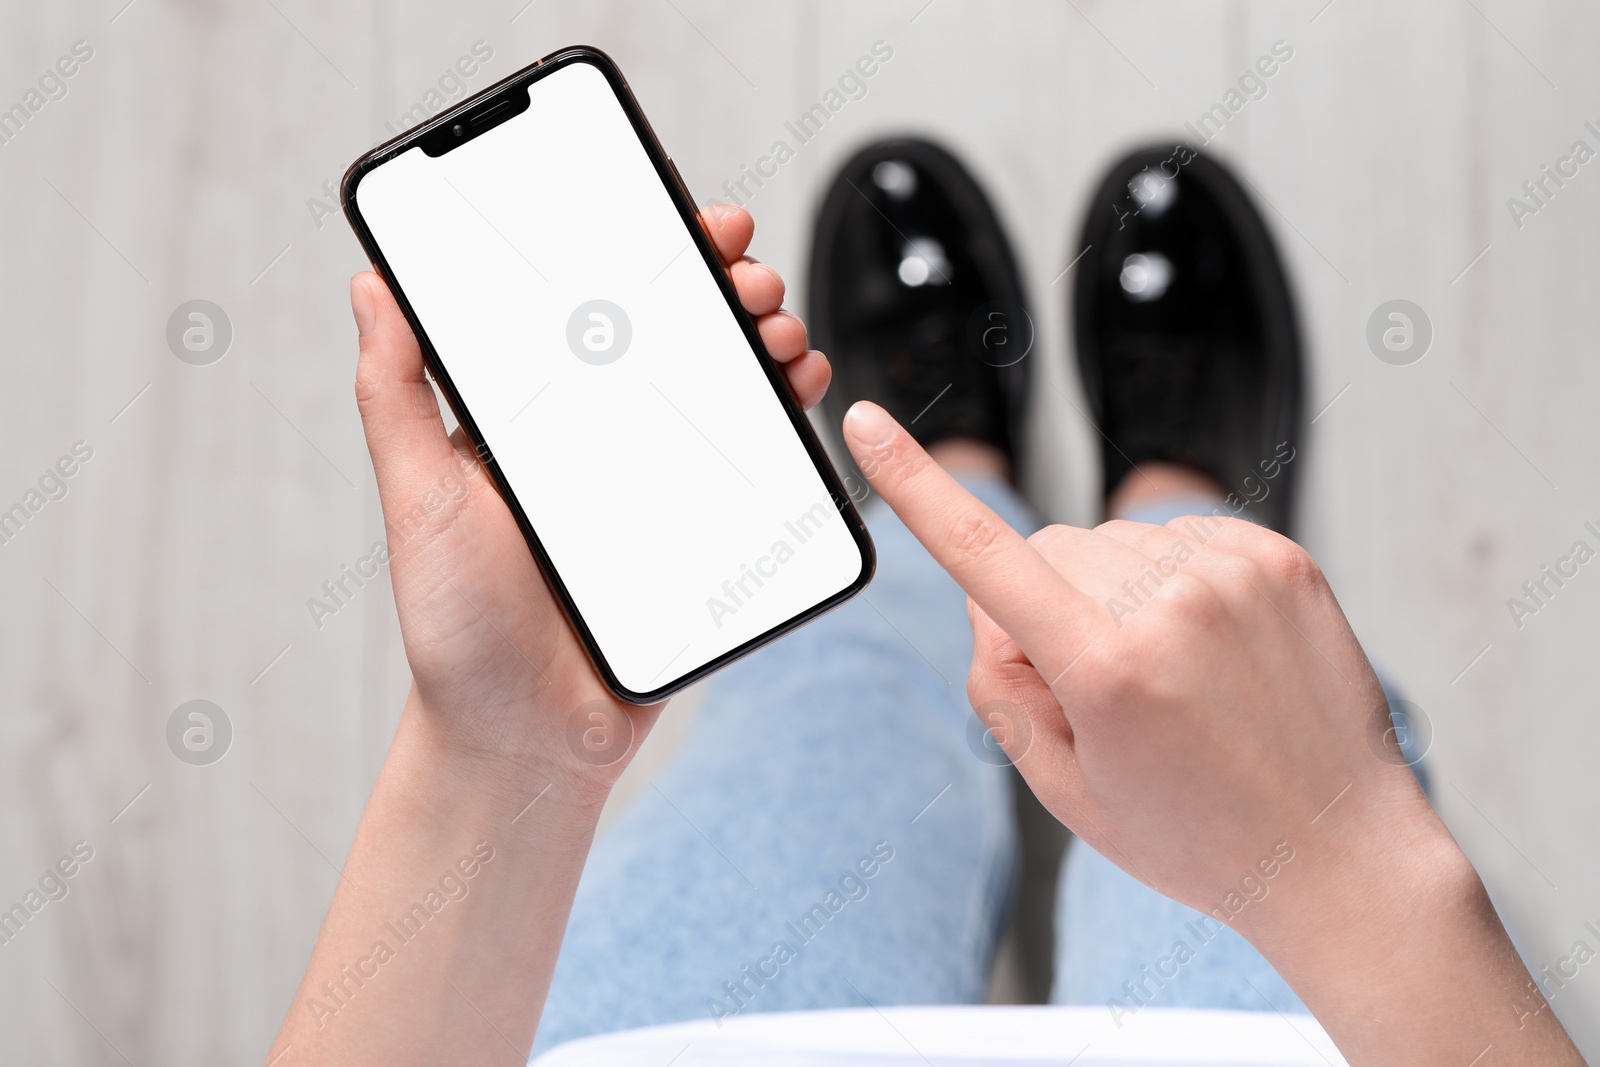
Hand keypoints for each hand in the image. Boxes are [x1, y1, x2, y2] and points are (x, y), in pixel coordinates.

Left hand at [351, 204, 825, 794]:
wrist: (526, 740)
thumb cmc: (459, 628)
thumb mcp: (418, 499)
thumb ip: (397, 397)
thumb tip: (371, 287)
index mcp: (534, 420)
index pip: (590, 313)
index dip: (638, 255)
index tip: (679, 217)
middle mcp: (598, 442)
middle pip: (669, 339)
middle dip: (716, 288)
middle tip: (741, 270)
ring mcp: (655, 485)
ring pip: (720, 391)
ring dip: (760, 343)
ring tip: (777, 328)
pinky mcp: (701, 536)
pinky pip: (752, 465)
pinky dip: (783, 417)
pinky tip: (798, 388)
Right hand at [841, 400, 1582, 1065]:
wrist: (1341, 853)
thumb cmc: (1197, 836)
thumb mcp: (1064, 790)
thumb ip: (1001, 684)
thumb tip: (990, 598)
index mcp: (1108, 669)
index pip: (984, 554)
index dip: (914, 486)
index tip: (866, 423)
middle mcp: (1171, 603)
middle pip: (1049, 551)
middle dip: (1045, 604)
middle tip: (1097, 692)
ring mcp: (1233, 573)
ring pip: (1112, 543)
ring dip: (1112, 592)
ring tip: (1170, 680)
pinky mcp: (1278, 556)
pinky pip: (1176, 538)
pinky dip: (1170, 581)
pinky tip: (1207, 651)